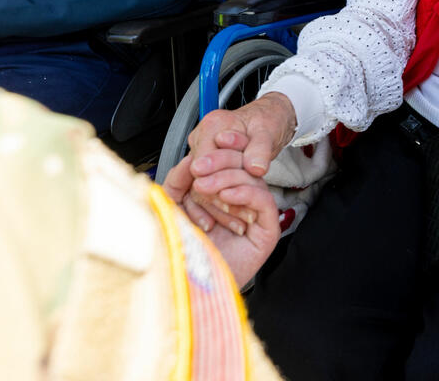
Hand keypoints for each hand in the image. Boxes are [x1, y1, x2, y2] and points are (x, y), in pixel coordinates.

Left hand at [162, 151, 280, 287]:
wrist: (187, 289)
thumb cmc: (180, 255)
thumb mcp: (171, 210)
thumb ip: (178, 182)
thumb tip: (189, 159)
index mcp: (220, 197)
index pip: (228, 164)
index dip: (220, 152)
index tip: (202, 149)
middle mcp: (239, 205)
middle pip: (242, 168)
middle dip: (221, 162)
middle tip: (200, 169)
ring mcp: (255, 218)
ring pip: (253, 180)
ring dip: (228, 178)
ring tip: (205, 188)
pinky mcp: (267, 231)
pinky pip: (264, 201)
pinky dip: (246, 193)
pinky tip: (226, 196)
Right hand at [183, 93, 294, 228]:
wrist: (269, 118)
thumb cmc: (268, 121)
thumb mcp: (268, 133)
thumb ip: (260, 150)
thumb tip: (255, 168)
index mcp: (214, 126)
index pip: (203, 161)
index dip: (214, 181)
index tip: (227, 198)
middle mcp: (202, 137)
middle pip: (200, 175)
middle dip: (216, 197)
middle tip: (233, 216)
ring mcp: (202, 150)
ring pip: (201, 183)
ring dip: (217, 204)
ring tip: (237, 222)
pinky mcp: (207, 162)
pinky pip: (206, 184)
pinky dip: (217, 200)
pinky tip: (228, 216)